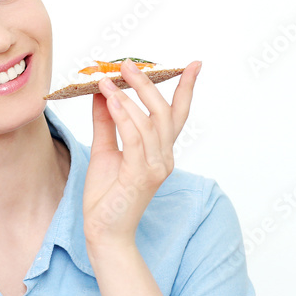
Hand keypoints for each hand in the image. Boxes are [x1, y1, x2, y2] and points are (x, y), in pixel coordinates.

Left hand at [83, 58, 200, 247]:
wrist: (104, 232)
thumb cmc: (106, 196)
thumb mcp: (104, 151)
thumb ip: (106, 122)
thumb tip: (102, 92)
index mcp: (160, 152)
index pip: (176, 115)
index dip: (186, 89)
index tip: (192, 64)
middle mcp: (164, 158)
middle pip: (164, 112)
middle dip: (147, 84)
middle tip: (127, 63)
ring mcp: (155, 167)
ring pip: (149, 123)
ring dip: (129, 96)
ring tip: (109, 79)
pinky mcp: (140, 176)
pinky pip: (134, 139)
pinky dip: (124, 117)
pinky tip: (111, 101)